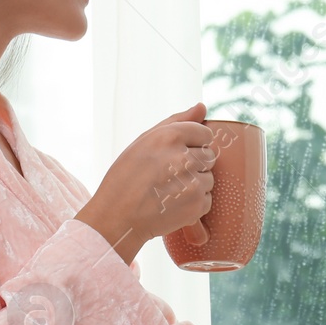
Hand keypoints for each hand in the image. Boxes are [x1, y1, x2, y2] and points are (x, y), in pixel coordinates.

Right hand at [74, 103, 217, 264]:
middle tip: (170, 175)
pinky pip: (207, 199)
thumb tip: (203, 106)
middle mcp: (184, 157)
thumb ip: (176, 121)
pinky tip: (173, 204)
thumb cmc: (126, 177)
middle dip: (194, 164)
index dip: (193, 144)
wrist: (116, 218)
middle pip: (209, 156)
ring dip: (195, 184)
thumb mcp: (144, 141)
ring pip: (209, 178)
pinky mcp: (197, 205)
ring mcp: (193, 183)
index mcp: (170, 136)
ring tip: (170, 191)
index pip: (205, 134)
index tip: (178, 155)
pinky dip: (194, 203)